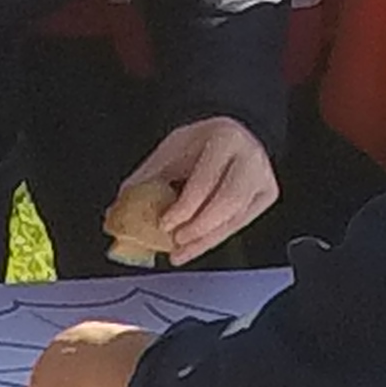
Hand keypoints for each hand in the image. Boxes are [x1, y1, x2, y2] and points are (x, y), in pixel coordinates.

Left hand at [112, 117, 280, 264]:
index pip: (206, 180)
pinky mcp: (266, 195)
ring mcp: (263, 178)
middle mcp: (251, 158)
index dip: (185, 207)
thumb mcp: (172, 148)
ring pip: (237, 218)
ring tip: (181, 252)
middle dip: (199, 228)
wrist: (232, 134)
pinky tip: (196, 246)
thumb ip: (148, 177)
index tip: (164, 223)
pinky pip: (241, 224)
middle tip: (175, 242)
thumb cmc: (200, 141)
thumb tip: (119, 210)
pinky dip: (215, 238)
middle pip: (228, 202)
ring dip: (206, 240)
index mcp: (225, 138)